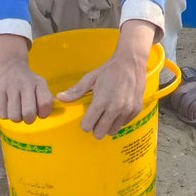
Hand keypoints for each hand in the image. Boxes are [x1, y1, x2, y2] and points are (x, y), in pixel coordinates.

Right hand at [0, 34, 53, 122]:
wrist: (10, 65)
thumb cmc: (28, 81)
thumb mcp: (40, 85)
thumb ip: (46, 99)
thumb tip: (50, 113)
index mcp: (39, 83)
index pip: (45, 103)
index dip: (43, 113)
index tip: (40, 113)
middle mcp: (26, 84)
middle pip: (29, 113)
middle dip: (28, 119)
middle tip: (27, 115)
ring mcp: (11, 87)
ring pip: (14, 116)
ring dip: (16, 117)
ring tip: (17, 110)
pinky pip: (2, 113)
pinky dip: (6, 114)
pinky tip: (8, 106)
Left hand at [58, 20, 154, 137]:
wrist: (132, 61)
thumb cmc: (109, 69)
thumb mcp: (91, 78)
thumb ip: (76, 91)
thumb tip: (60, 98)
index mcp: (101, 101)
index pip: (87, 126)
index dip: (85, 122)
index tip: (88, 115)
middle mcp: (115, 108)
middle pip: (99, 133)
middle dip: (96, 126)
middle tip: (98, 115)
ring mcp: (127, 110)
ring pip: (112, 131)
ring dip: (108, 124)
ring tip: (108, 112)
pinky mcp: (136, 110)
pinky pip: (124, 124)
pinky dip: (119, 119)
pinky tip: (119, 107)